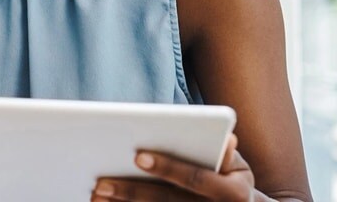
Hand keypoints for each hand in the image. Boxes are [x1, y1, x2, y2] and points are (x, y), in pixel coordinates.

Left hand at [91, 134, 263, 201]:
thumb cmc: (232, 181)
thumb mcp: (238, 167)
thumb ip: (226, 154)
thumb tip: (227, 140)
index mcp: (232, 193)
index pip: (196, 178)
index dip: (168, 167)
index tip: (138, 156)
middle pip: (168, 201)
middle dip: (133, 191)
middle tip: (101, 182)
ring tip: (97, 195)